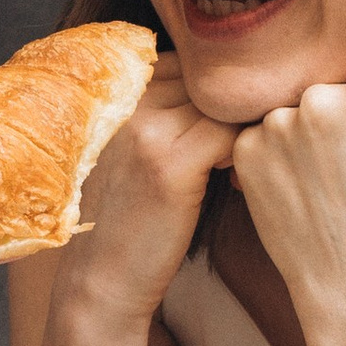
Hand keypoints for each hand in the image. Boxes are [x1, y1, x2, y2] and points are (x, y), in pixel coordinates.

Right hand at [49, 52, 235, 339]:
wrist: (100, 281)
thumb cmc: (124, 220)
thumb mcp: (130, 154)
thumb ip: (160, 116)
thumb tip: (218, 95)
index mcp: (113, 95)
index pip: (181, 65)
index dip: (209, 94)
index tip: (221, 126)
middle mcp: (127, 103)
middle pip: (205, 80)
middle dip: (231, 107)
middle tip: (242, 144)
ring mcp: (147, 131)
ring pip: (223, 104)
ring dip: (242, 129)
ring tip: (239, 166)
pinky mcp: (171, 164)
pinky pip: (232, 135)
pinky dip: (246, 155)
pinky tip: (238, 184)